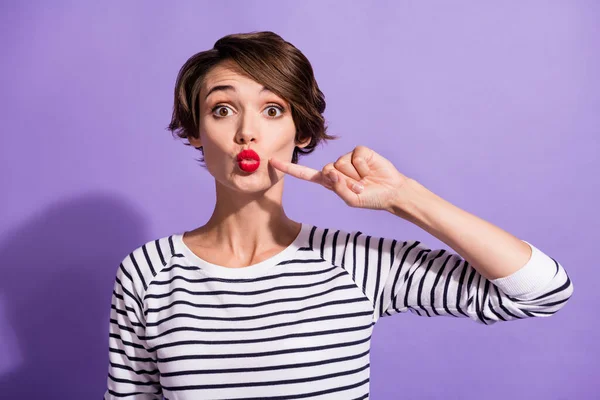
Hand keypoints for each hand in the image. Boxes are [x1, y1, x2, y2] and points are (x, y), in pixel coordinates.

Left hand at [269, 145, 411, 211]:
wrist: (391, 192)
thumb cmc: (369, 198)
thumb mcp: (351, 200)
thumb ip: (338, 188)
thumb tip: (331, 170)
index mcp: (328, 180)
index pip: (305, 174)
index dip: (289, 169)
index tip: (273, 162)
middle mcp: (335, 167)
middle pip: (327, 169)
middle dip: (344, 181)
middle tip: (358, 188)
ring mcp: (346, 158)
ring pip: (340, 163)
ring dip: (355, 175)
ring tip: (365, 180)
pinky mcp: (359, 151)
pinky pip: (355, 156)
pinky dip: (363, 166)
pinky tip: (370, 170)